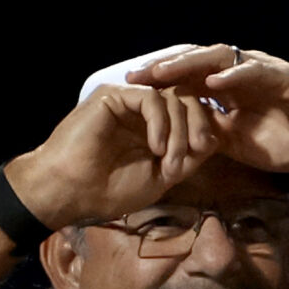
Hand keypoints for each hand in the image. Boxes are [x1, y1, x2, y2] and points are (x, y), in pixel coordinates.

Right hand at [5, 84, 219, 226]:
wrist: (73, 192)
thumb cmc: (111, 189)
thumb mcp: (163, 176)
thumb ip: (187, 156)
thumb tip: (214, 138)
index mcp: (155, 126)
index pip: (192, 112)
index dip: (204, 128)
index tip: (201, 154)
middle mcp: (142, 109)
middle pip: (188, 99)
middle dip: (199, 125)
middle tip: (194, 152)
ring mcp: (127, 100)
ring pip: (173, 97)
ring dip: (179, 131)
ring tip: (168, 160)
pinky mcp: (113, 95)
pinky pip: (151, 98)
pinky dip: (161, 122)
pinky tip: (156, 147)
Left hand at [127, 44, 288, 179]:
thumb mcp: (238, 142)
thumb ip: (211, 132)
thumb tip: (177, 135)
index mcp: (229, 87)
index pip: (188, 78)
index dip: (160, 82)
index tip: (129, 89)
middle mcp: (241, 72)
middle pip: (196, 62)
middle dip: (164, 68)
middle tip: (134, 76)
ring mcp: (262, 70)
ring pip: (219, 59)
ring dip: (189, 64)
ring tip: (163, 72)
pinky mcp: (284, 76)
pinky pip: (254, 71)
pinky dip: (234, 75)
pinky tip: (213, 81)